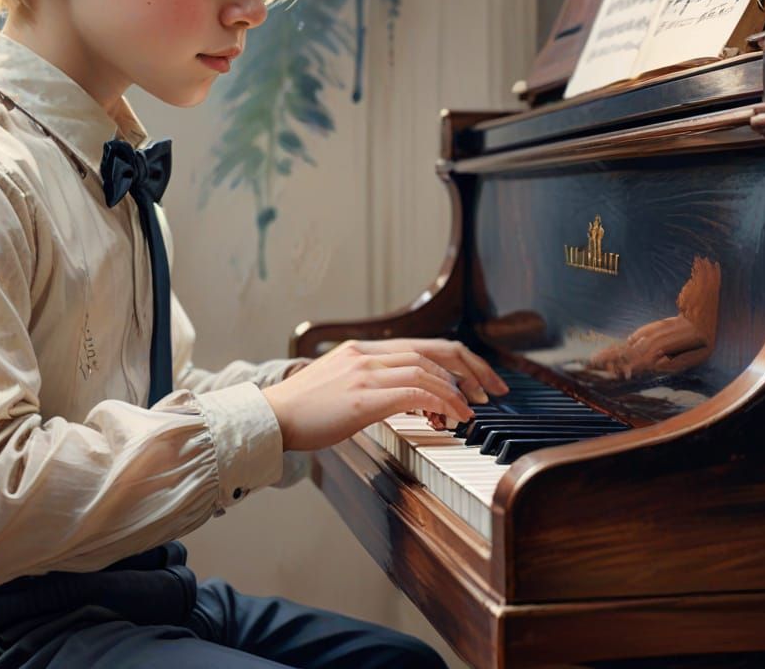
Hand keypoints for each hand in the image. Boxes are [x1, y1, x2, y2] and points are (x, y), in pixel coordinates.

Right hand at [261, 338, 507, 451]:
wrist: (272, 418)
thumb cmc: (305, 411)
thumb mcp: (344, 389)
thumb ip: (376, 387)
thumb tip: (414, 402)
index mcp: (364, 350)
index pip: (424, 345)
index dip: (459, 360)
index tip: (480, 380)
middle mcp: (367, 354)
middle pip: (433, 351)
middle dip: (471, 369)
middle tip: (493, 390)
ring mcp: (364, 373)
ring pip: (427, 370)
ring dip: (457, 391)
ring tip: (471, 411)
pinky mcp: (362, 396)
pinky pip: (414, 392)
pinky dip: (440, 402)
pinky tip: (451, 417)